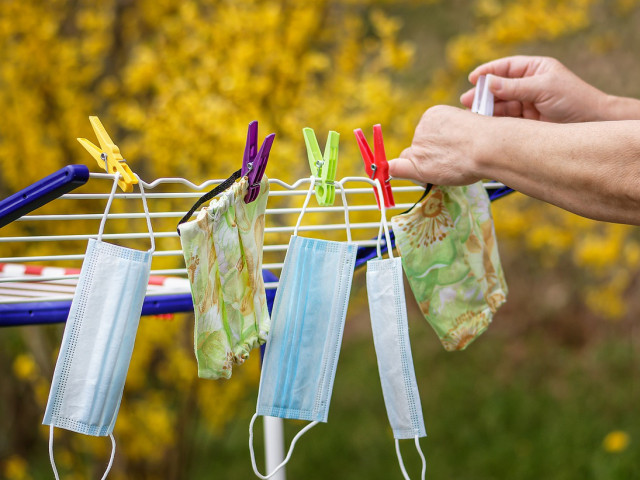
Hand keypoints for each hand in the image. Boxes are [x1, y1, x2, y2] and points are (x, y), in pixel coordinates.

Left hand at [388, 105, 484, 185]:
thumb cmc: (487, 138)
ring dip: (425, 166)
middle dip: (429, 156)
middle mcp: (422, 127)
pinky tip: (390, 173)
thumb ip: (452, 134)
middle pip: (419, 147)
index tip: (450, 150)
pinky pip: (397, 167)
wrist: (488, 146)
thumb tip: (450, 144)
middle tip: (452, 162)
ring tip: (451, 167)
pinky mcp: (417, 162)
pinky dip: (394, 170)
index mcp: (434, 114)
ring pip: (414, 159)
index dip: (436, 145)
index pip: (427, 134)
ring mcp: (418, 145)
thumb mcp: (468, 125)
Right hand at [460, 56, 606, 122]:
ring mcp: (527, 104)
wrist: (592, 123)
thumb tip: (488, 83)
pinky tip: (484, 125)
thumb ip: (514, 87)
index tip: (472, 78)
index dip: (488, 72)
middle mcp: (528, 85)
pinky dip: (494, 122)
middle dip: (482, 94)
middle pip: (499, 88)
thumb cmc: (574, 100)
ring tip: (472, 115)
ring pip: (500, 105)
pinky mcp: (526, 122)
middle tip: (466, 100)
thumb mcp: (543, 88)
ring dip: (486, 110)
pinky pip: (506, 120)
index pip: (506, 67)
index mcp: (535, 69)